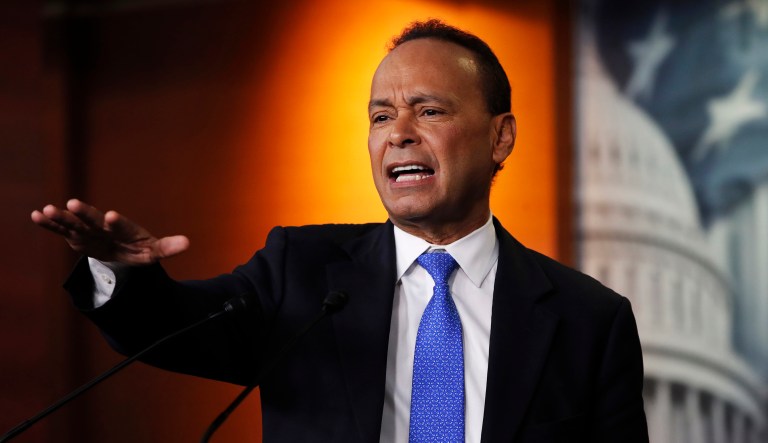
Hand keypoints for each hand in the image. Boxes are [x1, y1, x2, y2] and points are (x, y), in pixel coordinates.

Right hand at [30, 199, 189, 264]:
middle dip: (85, 213)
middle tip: (73, 203)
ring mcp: (89, 231)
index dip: (117, 222)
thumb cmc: (139, 248)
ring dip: (61, 217)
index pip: (121, 226)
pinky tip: (36, 216)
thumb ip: (168, 247)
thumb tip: (188, 243)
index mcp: (125, 229)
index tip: (111, 216)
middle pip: (94, 220)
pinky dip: (49, 225)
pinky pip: (61, 230)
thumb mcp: (154, 250)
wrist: (122, 249)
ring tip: (46, 210)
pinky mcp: (76, 237)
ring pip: (74, 223)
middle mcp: (104, 227)